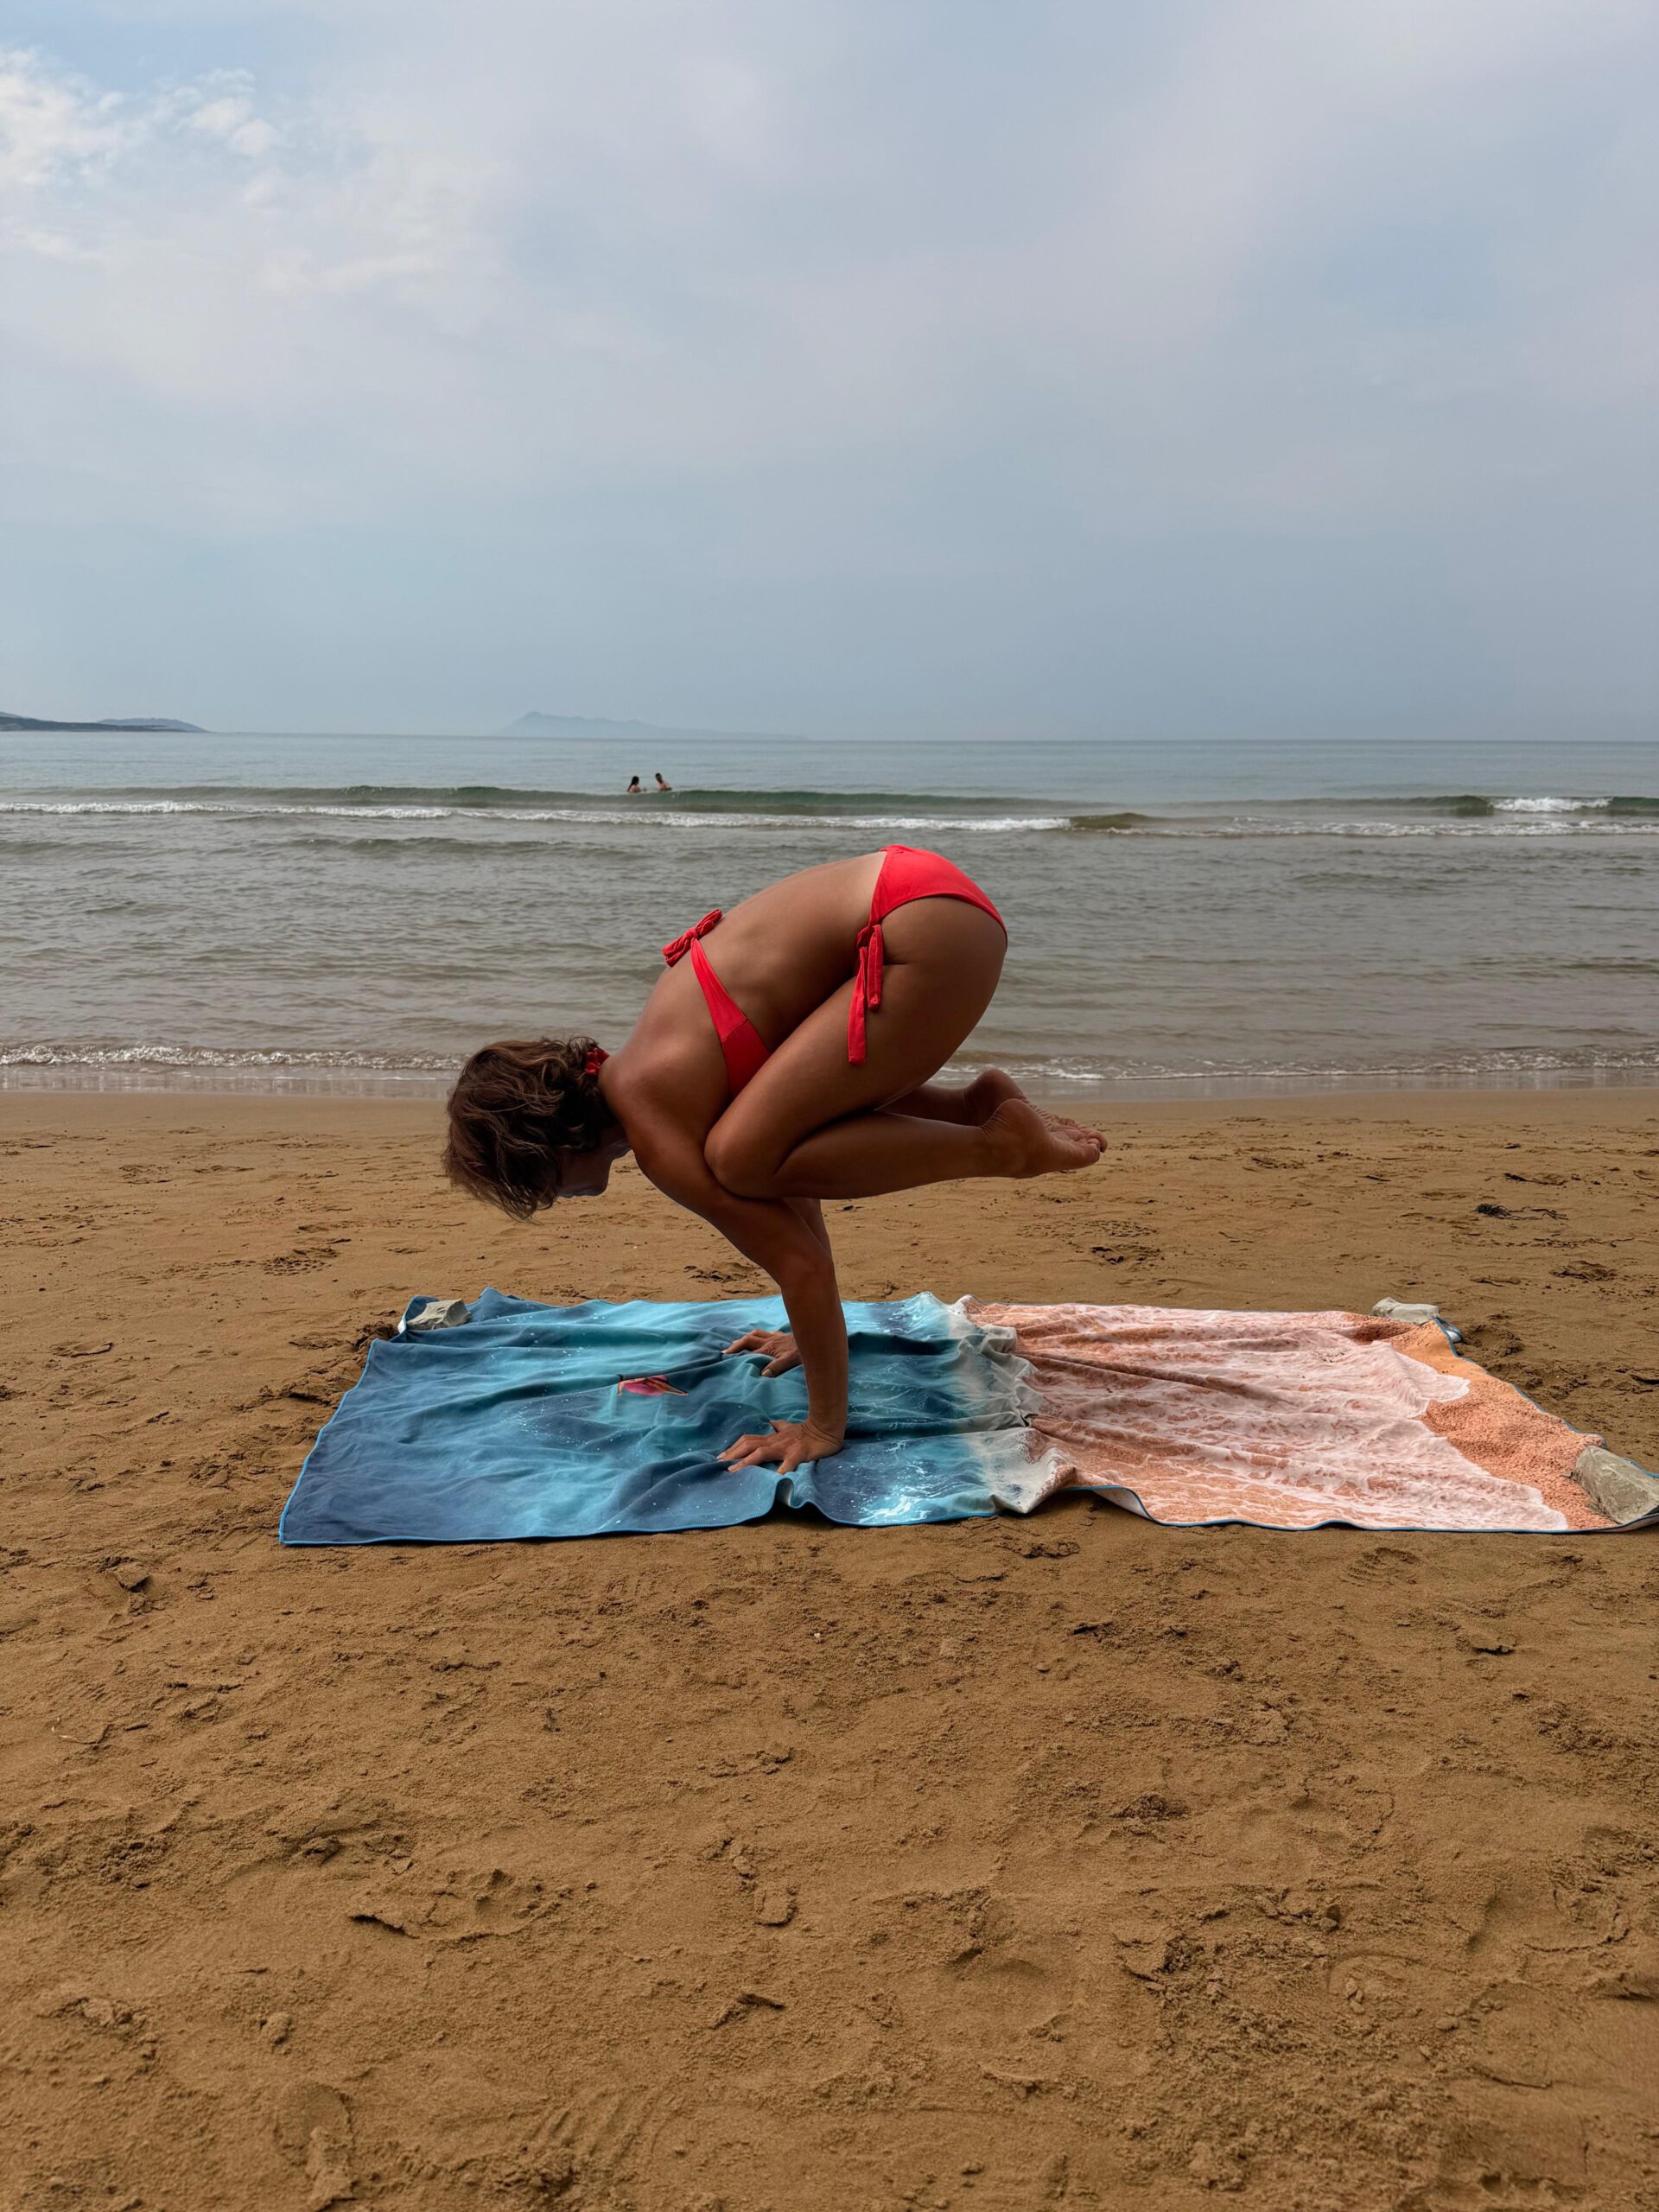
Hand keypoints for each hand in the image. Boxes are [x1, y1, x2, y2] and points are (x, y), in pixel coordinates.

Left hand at [718, 1420, 843, 1473]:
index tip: (720, 1457)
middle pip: (749, 1445)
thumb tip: (771, 1421)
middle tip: (720, 1466)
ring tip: (735, 1472)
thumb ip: (779, 1426)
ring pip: (761, 1452)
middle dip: (733, 1455)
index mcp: (772, 1438)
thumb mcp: (789, 1427)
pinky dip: (781, 1470)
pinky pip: (789, 1461)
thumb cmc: (807, 1431)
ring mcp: (786, 1447)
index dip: (733, 1447)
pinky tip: (774, 1479)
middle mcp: (775, 1441)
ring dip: (746, 1462)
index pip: (747, 1440)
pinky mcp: (799, 1452)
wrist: (825, 1428)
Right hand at [722, 1328, 800, 1375]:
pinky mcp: (782, 1336)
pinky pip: (768, 1333)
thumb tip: (762, 1374)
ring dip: (747, 1337)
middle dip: (737, 1344)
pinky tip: (763, 1336)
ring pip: (757, 1334)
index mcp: (768, 1348)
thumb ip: (775, 1368)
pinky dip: (762, 1334)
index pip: (748, 1351)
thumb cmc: (801, 1353)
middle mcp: (770, 1340)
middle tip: (727, 1350)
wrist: (815, 1339)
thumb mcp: (788, 1362)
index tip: (726, 1356)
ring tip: (739, 1341)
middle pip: (749, 1339)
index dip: (737, 1353)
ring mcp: (776, 1337)